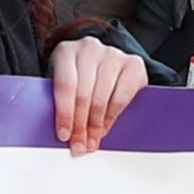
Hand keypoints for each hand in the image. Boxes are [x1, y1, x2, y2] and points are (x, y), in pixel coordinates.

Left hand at [49, 34, 148, 154]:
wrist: (103, 61)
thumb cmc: (78, 75)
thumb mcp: (64, 82)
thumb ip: (60, 101)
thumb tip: (63, 134)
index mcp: (66, 51)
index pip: (65, 85)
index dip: (65, 113)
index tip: (64, 135)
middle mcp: (90, 48)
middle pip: (84, 93)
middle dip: (80, 125)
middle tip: (79, 144)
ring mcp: (113, 54)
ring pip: (102, 98)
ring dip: (96, 125)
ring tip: (92, 140)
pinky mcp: (133, 63)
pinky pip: (122, 97)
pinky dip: (112, 117)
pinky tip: (105, 127)